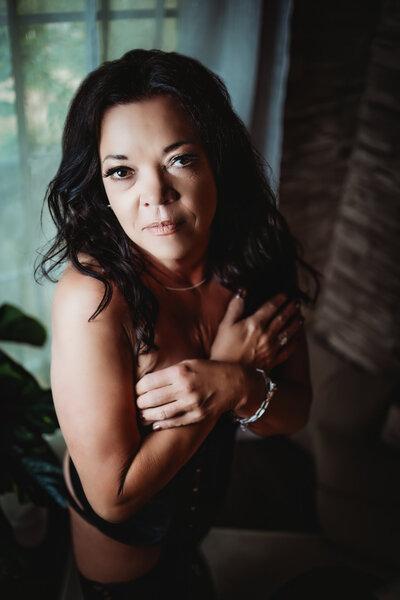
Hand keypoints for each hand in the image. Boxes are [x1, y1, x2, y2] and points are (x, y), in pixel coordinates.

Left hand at [136, 359, 254, 429]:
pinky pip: (174, 422)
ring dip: (146, 416)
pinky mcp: (198, 416)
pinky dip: (161, 424)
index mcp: (180, 372)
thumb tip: (145, 384)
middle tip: (136, 404)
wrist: (234, 383)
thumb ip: (168, 372)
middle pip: (151, 399)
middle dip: (139, 403)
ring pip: (160, 413)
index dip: (137, 388)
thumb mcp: (188, 364)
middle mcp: (185, 388)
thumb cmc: (207, 371)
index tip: (135, 391)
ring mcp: (192, 403)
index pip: (148, 382)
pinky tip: (154, 424)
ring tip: (141, 415)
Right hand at [210, 292, 302, 370]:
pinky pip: (288, 349)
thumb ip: (235, 308)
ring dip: (296, 322)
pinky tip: (296, 337)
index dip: (280, 298)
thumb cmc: (223, 350)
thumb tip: (241, 292)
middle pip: (283, 317)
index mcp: (255, 324)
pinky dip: (294, 341)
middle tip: (296, 301)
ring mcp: (272, 348)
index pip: (271, 306)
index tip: (285, 294)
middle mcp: (266, 335)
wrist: (227, 375)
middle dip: (291, 307)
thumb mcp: (224, 326)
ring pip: (289, 332)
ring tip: (300, 316)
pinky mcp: (273, 360)